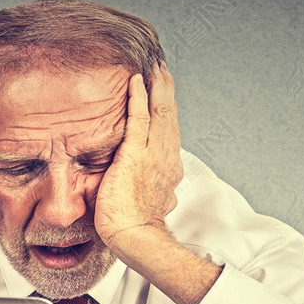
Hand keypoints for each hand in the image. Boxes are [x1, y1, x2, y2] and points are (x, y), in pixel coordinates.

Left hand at [93, 65, 184, 251]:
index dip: (168, 111)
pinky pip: (139, 118)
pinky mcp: (135, 154)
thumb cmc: (135, 227)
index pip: (169, 133)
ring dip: (158, 86)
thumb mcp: (150, 202)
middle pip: (170, 117)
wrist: (134, 237)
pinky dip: (138, 97)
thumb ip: (154, 189)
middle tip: (162, 69)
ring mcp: (153, 155)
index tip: (165, 95)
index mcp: (169, 169)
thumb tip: (157, 192)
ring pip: (160, 112)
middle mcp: (167, 158)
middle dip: (167, 90)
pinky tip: (136, 80)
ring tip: (155, 67)